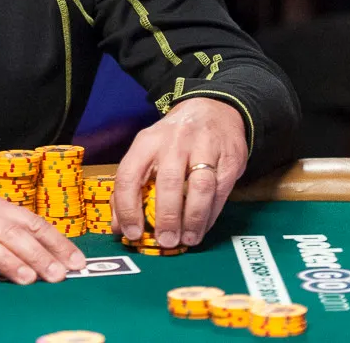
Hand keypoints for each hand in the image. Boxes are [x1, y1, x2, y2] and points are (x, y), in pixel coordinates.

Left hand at [112, 98, 246, 248]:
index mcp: (147, 141)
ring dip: (192, 219)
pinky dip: (210, 214)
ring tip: (187, 240)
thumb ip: (132, 186)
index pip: (130, 174)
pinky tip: (202, 228)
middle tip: (165, 241)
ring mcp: (205, 148)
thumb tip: (120, 226)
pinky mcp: (229, 159)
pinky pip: (220, 191)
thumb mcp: (148, 151)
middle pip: (168, 182)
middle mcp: (175, 142)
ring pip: (199, 187)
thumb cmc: (174, 139)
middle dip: (166, 217)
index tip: (132, 233)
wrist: (214, 109)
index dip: (128, 207)